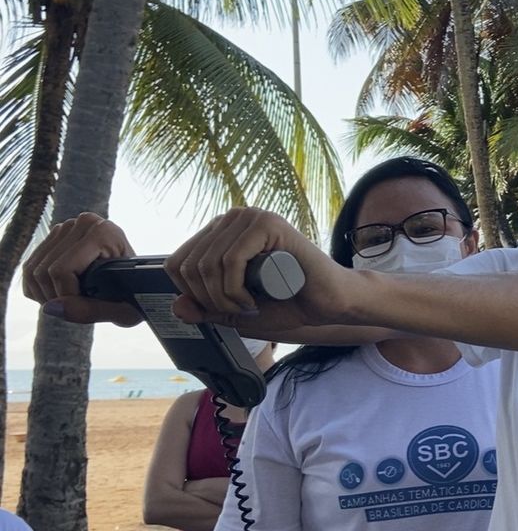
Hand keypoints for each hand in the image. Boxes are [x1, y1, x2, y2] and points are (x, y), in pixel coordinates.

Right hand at [22, 213, 141, 324]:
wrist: (139, 282)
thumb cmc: (135, 297)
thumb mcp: (122, 311)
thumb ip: (89, 311)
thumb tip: (49, 308)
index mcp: (104, 233)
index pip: (62, 271)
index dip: (68, 298)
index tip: (87, 308)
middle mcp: (84, 223)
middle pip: (44, 272)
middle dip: (56, 299)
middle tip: (79, 308)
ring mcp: (67, 227)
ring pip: (32, 270)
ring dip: (44, 296)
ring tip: (69, 304)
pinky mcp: (54, 237)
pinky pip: (29, 267)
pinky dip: (37, 289)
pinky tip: (58, 295)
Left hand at [165, 208, 357, 330]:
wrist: (329, 303)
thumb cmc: (288, 304)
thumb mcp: (235, 313)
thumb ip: (206, 310)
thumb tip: (176, 306)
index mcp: (221, 234)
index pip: (177, 263)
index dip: (191, 295)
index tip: (222, 308)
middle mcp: (232, 220)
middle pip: (189, 265)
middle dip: (209, 300)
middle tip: (240, 310)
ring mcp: (250, 218)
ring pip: (208, 264)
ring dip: (225, 298)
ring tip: (250, 306)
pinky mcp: (267, 224)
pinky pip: (231, 260)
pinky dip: (236, 289)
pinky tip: (254, 299)